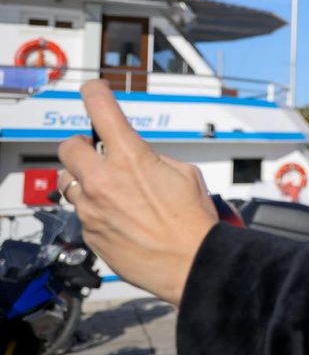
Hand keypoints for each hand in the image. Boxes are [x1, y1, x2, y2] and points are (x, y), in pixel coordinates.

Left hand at [57, 80, 217, 305]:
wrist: (191, 264)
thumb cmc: (194, 224)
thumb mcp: (186, 175)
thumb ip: (154, 160)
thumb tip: (139, 159)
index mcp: (132, 158)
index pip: (101, 110)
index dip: (95, 93)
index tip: (94, 90)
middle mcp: (104, 181)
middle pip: (68, 147)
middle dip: (81, 146)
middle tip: (95, 152)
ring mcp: (92, 209)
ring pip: (70, 184)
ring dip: (86, 182)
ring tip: (110, 193)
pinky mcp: (89, 233)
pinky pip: (82, 214)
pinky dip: (97, 212)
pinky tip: (121, 220)